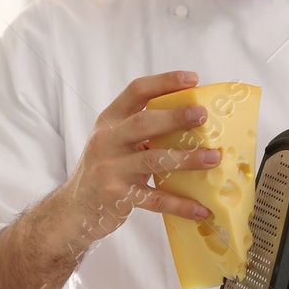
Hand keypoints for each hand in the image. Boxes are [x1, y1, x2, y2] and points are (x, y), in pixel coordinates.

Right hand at [58, 71, 220, 247]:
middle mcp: (107, 141)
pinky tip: (201, 209)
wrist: (75, 208)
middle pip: (143, 123)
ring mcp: (111, 169)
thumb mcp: (114, 141)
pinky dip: (180, 204)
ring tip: (213, 158)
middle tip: (203, 115)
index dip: (165, 82)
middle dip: (175, 117)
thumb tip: (192, 120)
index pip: (136, 91)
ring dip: (186, 159)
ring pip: (153, 160)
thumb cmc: (106, 168)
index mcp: (109, 120)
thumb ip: (141, 129)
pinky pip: (155, 199)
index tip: (193, 79)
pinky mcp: (118, 196)